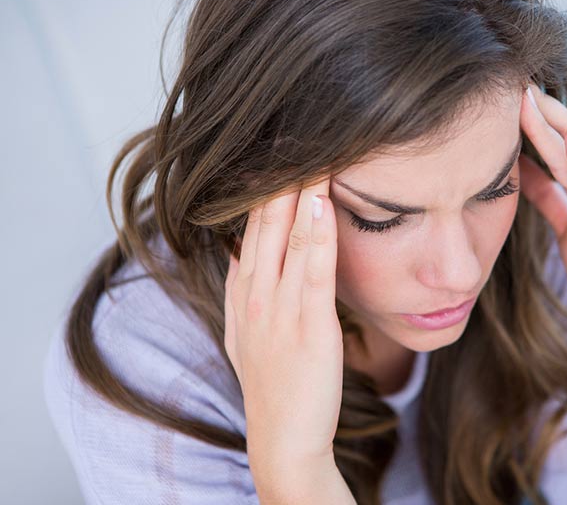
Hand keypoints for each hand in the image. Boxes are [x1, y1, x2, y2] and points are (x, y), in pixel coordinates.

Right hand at [224, 176, 348, 497]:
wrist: (283, 438)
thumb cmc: (274, 383)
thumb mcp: (249, 330)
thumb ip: (248, 288)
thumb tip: (250, 250)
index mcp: (243, 291)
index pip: (251, 224)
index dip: (262, 184)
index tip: (277, 147)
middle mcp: (254, 294)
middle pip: (265, 221)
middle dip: (279, 173)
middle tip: (293, 129)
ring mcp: (278, 310)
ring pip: (288, 237)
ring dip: (299, 190)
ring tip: (312, 148)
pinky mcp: (308, 327)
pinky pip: (313, 272)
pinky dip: (318, 234)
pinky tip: (323, 203)